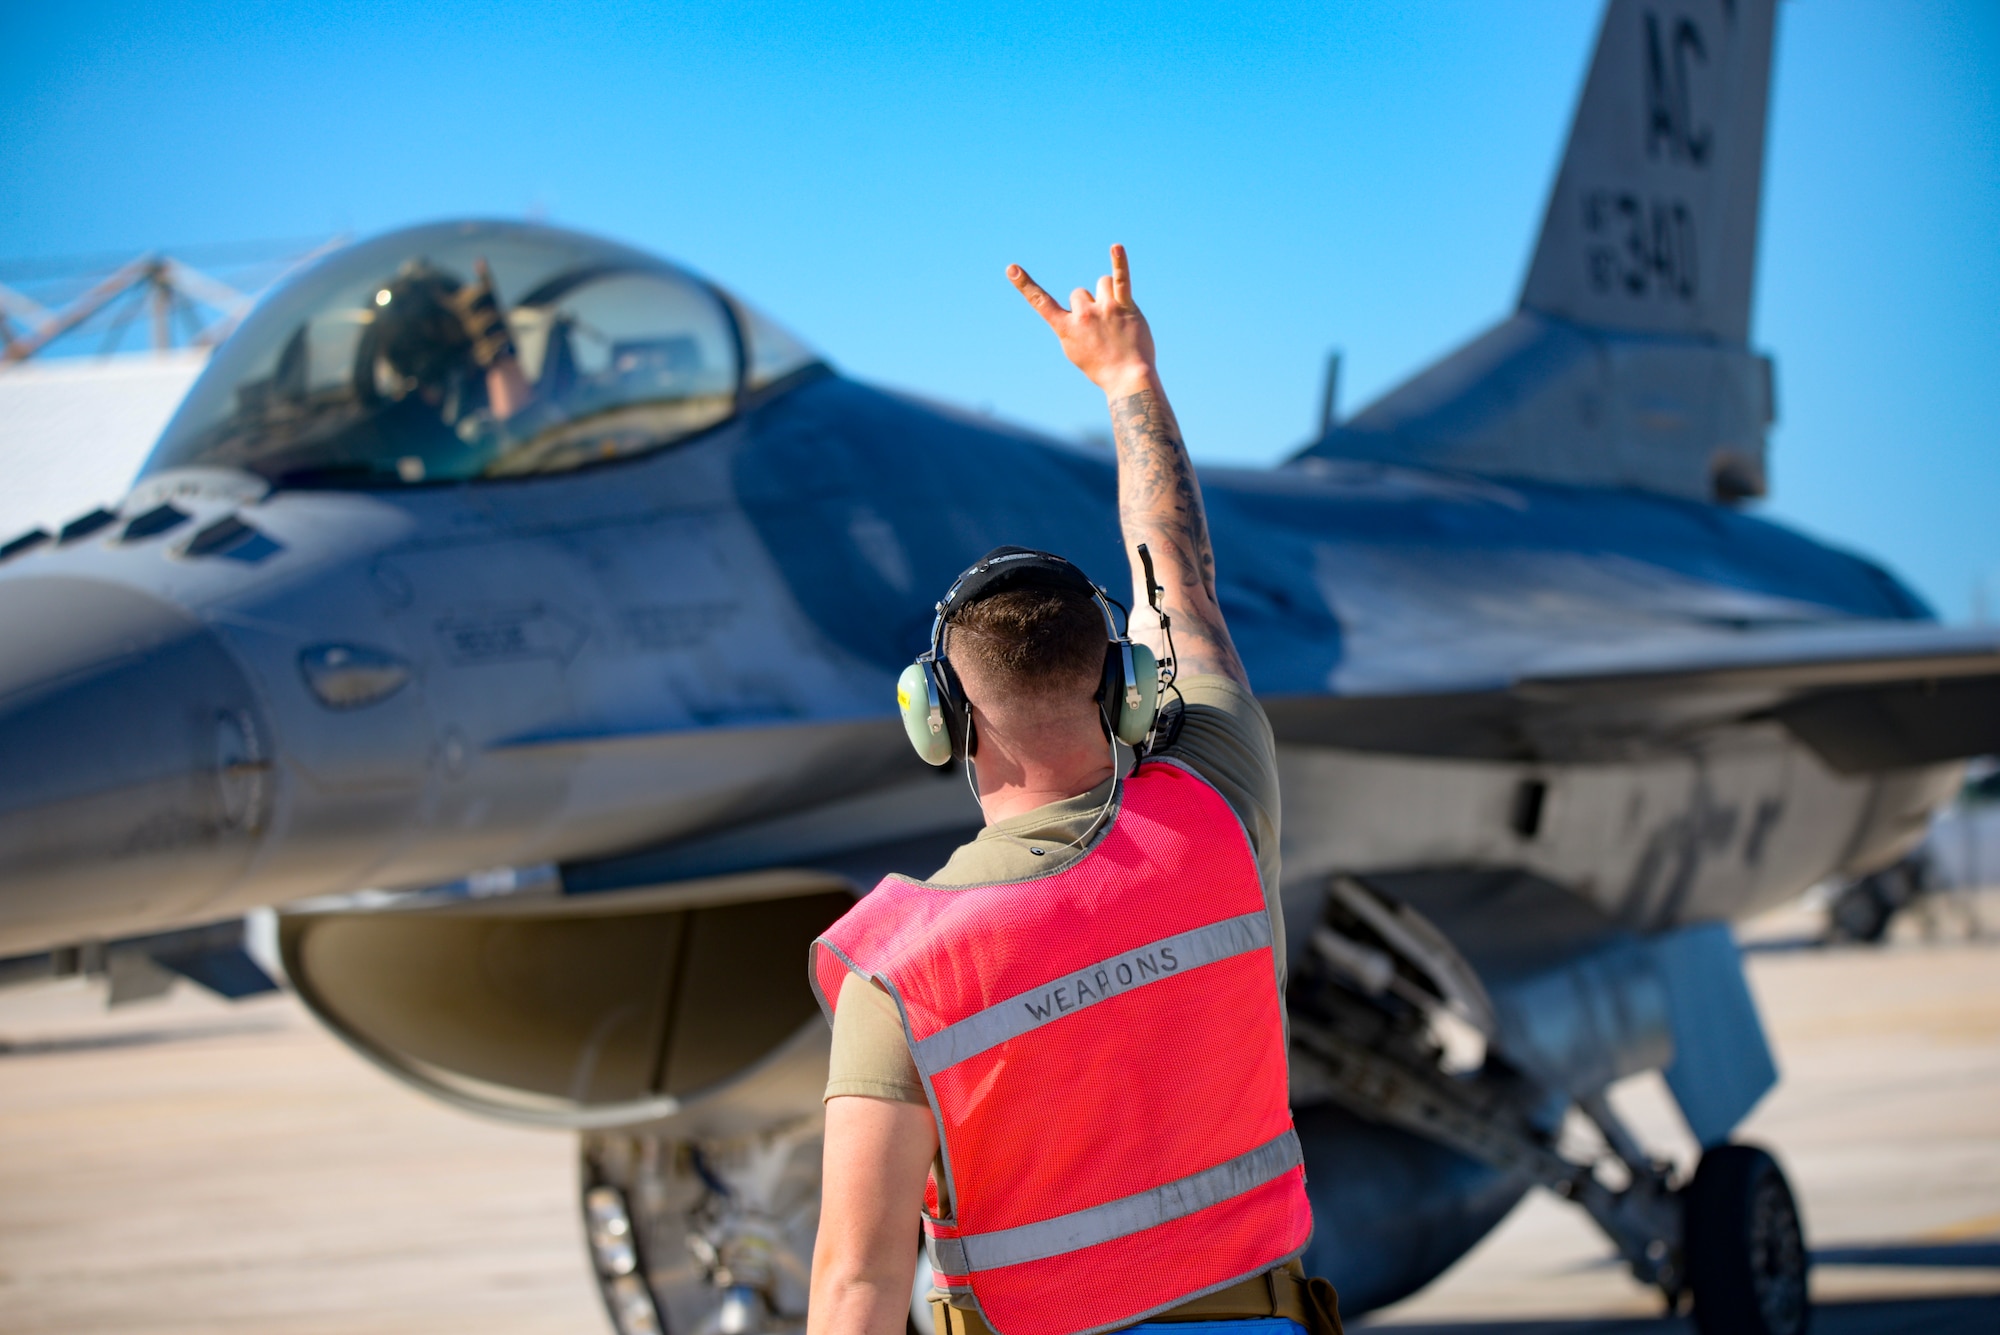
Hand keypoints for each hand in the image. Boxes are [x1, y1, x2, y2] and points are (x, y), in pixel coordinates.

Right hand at [1008, 244, 1157, 399]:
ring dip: (1107, 295)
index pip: (1041, 302)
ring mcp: (1105, 309)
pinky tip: (1115, 248)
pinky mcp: (1126, 306)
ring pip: (1102, 283)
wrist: (1128, 378)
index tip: (1011, 268)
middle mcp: (1083, 316)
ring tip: (1117, 317)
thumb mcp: (1075, 350)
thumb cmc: (1101, 367)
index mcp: (1066, 328)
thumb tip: (1078, 304)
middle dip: (1089, 306)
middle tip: (1103, 330)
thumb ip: (1071, 326)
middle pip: (1080, 293)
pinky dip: (1119, 262)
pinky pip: (1122, 279)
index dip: (1025, 285)